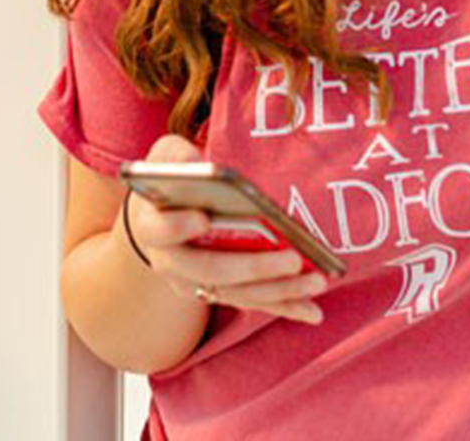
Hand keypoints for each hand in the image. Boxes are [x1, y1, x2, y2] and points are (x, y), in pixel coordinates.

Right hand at [123, 134, 328, 325]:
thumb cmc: (172, 180)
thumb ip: (178, 157)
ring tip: (317, 282)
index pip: (159, 230)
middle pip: (210, 271)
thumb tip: (198, 164)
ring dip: (279, 291)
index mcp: (152, 226)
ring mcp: (196, 284)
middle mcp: (171, 264)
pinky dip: (285, 307)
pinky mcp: (221, 293)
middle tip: (293, 258)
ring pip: (237, 293)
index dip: (178, 226)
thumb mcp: (168, 157)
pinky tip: (313, 312)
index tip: (203, 218)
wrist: (162, 216)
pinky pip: (253, 303)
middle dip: (254, 267)